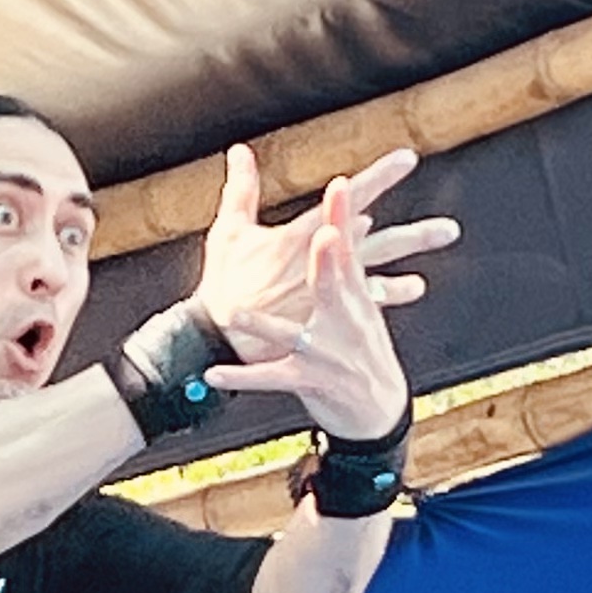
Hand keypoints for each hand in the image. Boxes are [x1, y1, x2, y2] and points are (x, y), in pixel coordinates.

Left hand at [191, 143, 456, 437]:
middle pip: (333, 285)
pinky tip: (213, 374)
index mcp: (351, 294)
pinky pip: (270, 378)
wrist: (378, 407)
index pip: (348, 248)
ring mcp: (326, 352)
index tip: (341, 185)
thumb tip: (360, 214)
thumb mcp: (360, 302)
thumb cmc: (361, 345)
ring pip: (293, 336)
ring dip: (267, 326)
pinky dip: (242, 377)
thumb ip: (347, 258)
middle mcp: (342, 319)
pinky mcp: (309, 381)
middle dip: (329, 261)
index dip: (344, 218)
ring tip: (238, 314)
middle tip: (324, 236)